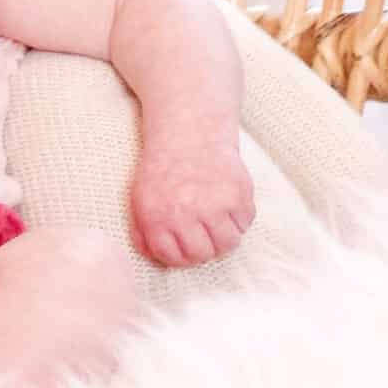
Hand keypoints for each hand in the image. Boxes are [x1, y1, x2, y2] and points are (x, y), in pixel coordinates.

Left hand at [130, 134, 255, 266]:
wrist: (188, 129)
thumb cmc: (163, 167)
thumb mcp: (141, 195)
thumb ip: (143, 230)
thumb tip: (152, 258)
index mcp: (155, 215)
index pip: (173, 258)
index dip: (180, 254)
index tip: (184, 243)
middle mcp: (184, 212)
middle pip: (204, 255)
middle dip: (204, 247)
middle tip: (203, 229)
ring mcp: (213, 203)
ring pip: (228, 243)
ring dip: (225, 233)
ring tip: (217, 215)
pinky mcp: (237, 193)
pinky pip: (246, 222)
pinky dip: (241, 215)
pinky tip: (227, 198)